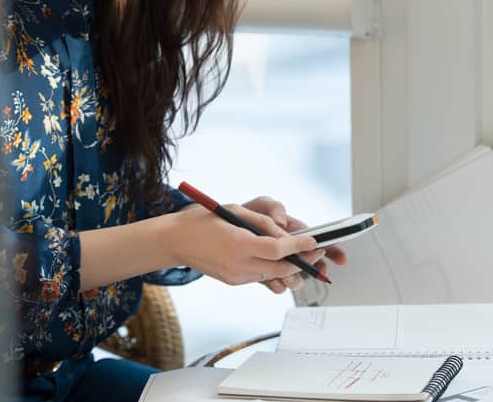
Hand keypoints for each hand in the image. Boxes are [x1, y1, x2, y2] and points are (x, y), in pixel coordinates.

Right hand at [162, 202, 323, 286]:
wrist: (176, 240)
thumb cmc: (204, 220)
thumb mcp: (235, 211)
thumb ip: (262, 222)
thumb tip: (284, 232)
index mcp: (238, 244)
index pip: (277, 250)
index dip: (299, 247)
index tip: (314, 242)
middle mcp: (237, 264)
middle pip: (280, 268)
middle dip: (302, 262)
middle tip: (316, 252)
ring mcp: (235, 276)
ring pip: (273, 276)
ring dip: (290, 267)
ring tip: (303, 256)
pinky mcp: (233, 281)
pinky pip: (260, 277)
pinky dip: (272, 269)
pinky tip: (277, 259)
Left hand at [242, 196, 347, 293]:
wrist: (210, 233)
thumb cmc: (236, 215)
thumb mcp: (257, 203)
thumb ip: (273, 208)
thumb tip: (282, 224)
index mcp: (289, 231)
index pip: (316, 240)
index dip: (332, 249)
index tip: (341, 257)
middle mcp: (285, 249)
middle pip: (309, 262)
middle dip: (315, 267)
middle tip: (315, 269)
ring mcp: (273, 262)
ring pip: (293, 277)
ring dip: (296, 278)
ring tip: (289, 275)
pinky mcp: (260, 274)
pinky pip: (275, 284)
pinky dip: (278, 285)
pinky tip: (274, 281)